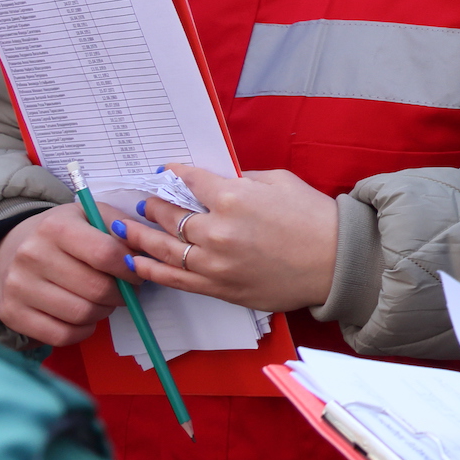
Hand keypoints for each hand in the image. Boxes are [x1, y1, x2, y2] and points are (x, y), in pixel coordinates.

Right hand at [0, 200, 131, 345]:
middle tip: (124, 291)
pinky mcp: (11, 314)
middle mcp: (31, 255)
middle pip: (96, 289)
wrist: (11, 247)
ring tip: (103, 301)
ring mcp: (18, 287)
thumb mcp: (91, 215)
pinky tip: (85, 318)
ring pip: (81, 314)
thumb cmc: (63, 233)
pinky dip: (83, 331)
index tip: (137, 273)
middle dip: (121, 294)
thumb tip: (144, 251)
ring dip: (103, 312)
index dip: (131, 269)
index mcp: (55, 227)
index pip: (106, 254)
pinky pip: (61, 335)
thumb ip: (121, 228)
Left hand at [110, 164, 337, 312]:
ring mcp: (214, 263)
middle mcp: (217, 230)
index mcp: (233, 197)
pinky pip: (174, 278)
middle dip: (151, 205)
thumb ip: (243, 180)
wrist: (336, 262)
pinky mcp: (218, 287)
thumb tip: (217, 182)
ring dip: (138, 236)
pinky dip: (150, 269)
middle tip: (141, 202)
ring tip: (123, 228)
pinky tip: (135, 261)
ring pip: (163, 248)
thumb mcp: (280, 182)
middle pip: (168, 215)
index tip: (167, 171)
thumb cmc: (314, 218)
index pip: (189, 181)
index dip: (174, 174)